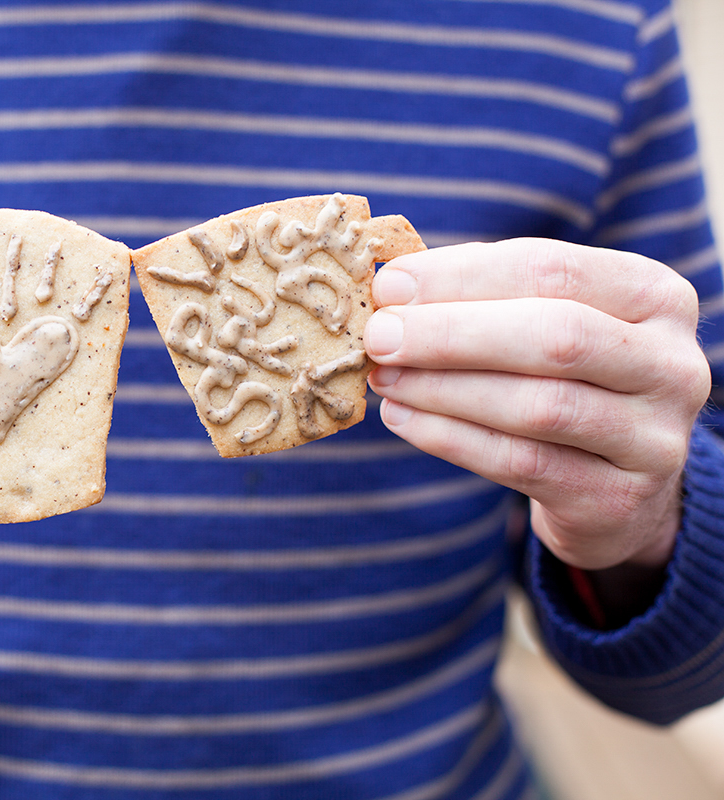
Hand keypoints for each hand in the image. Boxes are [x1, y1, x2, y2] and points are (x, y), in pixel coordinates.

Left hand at [364, 239, 709, 572]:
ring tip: (384, 377)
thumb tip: (390, 286)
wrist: (616, 488)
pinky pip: (521, 464)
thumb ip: (482, 299)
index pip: (553, 269)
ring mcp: (653, 438)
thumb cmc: (562, 380)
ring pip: (539, 406)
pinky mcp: (617, 499)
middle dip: (451, 333)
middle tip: (379, 335)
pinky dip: (450, 438)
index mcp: (654, 295)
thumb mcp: (542, 324)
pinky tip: (402, 417)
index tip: (390, 284)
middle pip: (555, 336)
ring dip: (443, 388)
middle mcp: (671, 364)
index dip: (463, 275)